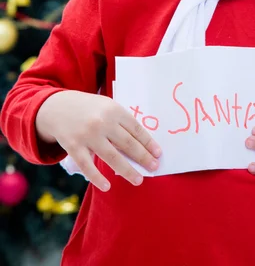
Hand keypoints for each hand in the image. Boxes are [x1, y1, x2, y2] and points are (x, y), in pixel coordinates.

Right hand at [36, 90, 161, 191]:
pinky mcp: (74, 147)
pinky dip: (97, 177)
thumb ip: (122, 122)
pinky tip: (107, 186)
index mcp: (114, 110)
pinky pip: (88, 166)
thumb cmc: (89, 109)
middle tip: (154, 168)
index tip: (158, 154)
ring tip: (138, 180)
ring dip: (127, 170)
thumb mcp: (107, 107)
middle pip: (127, 144)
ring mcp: (88, 135)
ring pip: (112, 157)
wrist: (57, 107)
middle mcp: (102, 122)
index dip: (148, 143)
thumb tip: (141, 144)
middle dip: (143, 157)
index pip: (136, 129)